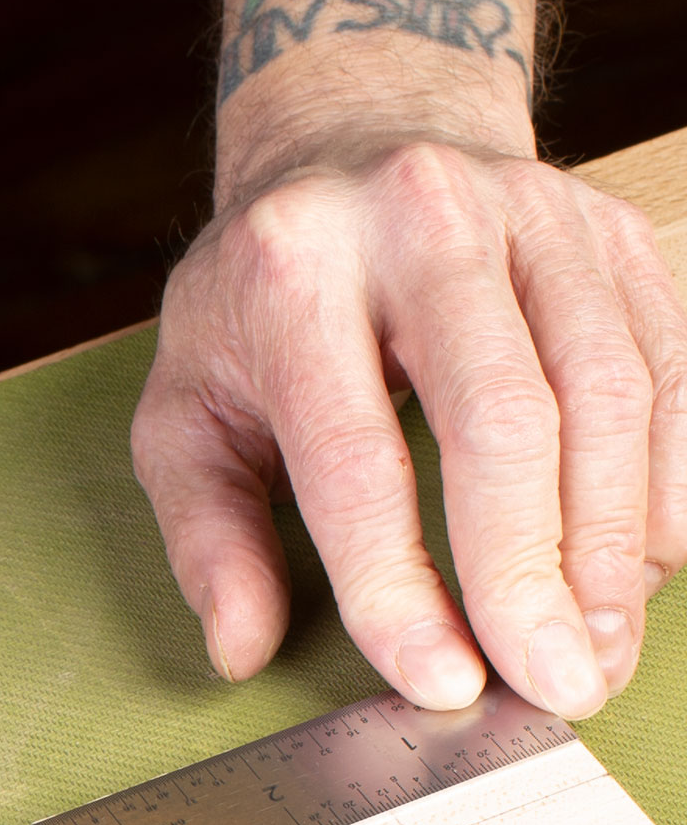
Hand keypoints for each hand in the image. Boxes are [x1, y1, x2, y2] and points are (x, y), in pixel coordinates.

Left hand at [133, 138, 686, 717]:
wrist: (357, 137)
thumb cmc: (261, 302)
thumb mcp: (185, 407)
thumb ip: (206, 536)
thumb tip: (241, 647)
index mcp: (296, 274)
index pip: (357, 464)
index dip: (404, 588)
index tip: (442, 683)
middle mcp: (425, 223)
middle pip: (505, 422)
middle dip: (534, 574)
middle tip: (556, 687)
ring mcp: (538, 215)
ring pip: (610, 393)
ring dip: (615, 543)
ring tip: (602, 649)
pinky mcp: (615, 231)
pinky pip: (670, 363)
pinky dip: (668, 479)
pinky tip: (648, 569)